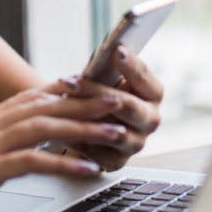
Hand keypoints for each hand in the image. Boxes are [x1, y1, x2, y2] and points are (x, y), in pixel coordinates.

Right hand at [0, 82, 126, 211]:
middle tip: (117, 99)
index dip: (65, 89)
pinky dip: (62, 162)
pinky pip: (30, 162)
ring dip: (82, 128)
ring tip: (113, 132)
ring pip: (42, 128)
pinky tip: (86, 168)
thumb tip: (27, 143)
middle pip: (42, 106)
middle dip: (84, 102)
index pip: (29, 97)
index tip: (95, 86)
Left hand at [58, 45, 162, 171]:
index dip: (131, 65)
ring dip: (83, 118)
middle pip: (128, 107)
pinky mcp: (117, 161)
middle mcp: (150, 120)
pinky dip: (77, 139)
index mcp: (152, 94)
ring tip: (61, 104)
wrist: (89, 122)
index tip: (116, 50)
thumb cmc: (99, 92)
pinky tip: (58, 127)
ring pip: (112, 132)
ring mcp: (136, 143)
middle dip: (97, 93)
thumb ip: (109, 68)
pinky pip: (96, 152)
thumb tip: (110, 51)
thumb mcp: (106, 77)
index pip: (145, 78)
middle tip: (73, 82)